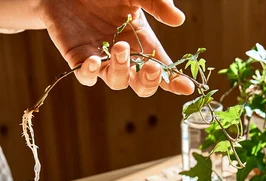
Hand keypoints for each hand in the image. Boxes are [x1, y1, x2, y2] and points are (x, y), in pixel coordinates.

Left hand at [39, 0, 194, 96]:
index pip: (163, 68)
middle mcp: (125, 56)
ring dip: (122, 70)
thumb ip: (157, 4)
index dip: (175, 81)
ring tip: (120, 47)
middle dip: (149, 81)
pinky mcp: (78, 58)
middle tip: (152, 67)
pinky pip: (85, 76)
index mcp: (143, 42)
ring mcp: (102, 59)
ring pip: (117, 82)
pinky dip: (89, 72)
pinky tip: (93, 60)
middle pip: (142, 85)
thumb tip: (178, 19)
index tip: (187, 87)